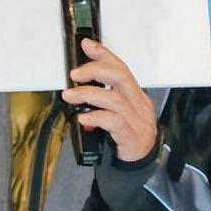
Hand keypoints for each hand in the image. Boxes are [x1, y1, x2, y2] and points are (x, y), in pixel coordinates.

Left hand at [61, 38, 156, 161]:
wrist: (141, 165)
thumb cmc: (126, 137)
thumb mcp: (114, 114)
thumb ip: (99, 101)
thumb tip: (76, 91)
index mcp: (135, 96)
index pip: (121, 68)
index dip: (104, 54)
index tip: (87, 45)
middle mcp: (139, 105)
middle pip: (121, 77)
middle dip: (95, 70)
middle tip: (74, 74)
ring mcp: (137, 121)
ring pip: (114, 99)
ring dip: (88, 94)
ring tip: (70, 96)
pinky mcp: (131, 137)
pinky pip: (114, 122)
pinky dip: (96, 117)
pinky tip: (83, 118)